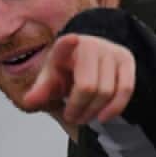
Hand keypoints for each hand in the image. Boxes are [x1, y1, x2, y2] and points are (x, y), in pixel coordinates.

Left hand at [20, 33, 135, 127]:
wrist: (87, 60)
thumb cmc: (65, 71)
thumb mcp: (49, 80)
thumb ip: (40, 92)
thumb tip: (29, 102)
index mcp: (66, 47)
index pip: (65, 45)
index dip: (68, 44)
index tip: (72, 39)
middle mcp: (91, 45)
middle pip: (87, 87)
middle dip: (78, 109)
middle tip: (71, 117)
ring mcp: (111, 51)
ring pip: (106, 92)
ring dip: (93, 112)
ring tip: (83, 117)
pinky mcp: (126, 60)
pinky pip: (125, 89)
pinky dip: (114, 108)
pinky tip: (103, 117)